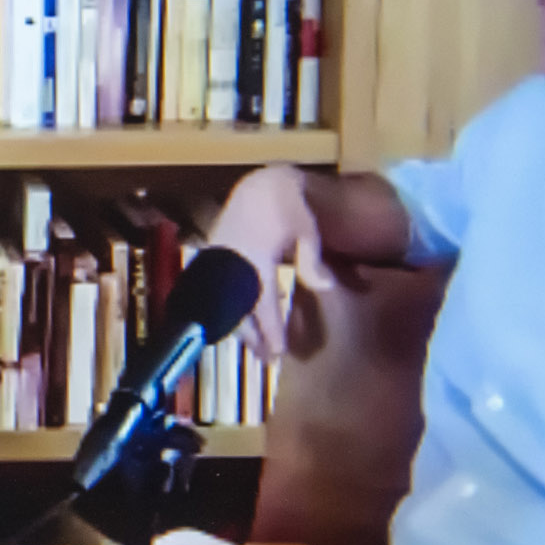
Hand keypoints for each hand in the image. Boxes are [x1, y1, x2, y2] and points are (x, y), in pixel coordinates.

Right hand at [208, 166, 336, 361]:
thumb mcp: (306, 229)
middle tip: (267, 360)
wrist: (258, 184)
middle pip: (239, 311)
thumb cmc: (287, 205)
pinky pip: (219, 292)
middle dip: (254, 337)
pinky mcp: (216, 256)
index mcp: (256, 259)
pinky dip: (231, 310)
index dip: (270, 330)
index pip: (262, 304)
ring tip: (256, 346)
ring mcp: (221, 260)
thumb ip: (311, 260)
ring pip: (225, 304)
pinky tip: (244, 319)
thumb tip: (327, 288)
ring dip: (241, 327)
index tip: (279, 352)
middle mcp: (234, 263)